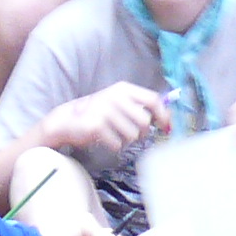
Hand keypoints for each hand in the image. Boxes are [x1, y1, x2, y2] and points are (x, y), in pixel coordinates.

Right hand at [40, 84, 172, 152]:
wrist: (66, 120)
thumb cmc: (99, 113)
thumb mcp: (120, 103)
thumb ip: (142, 107)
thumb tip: (169, 119)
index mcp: (124, 89)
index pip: (153, 99)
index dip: (163, 115)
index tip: (166, 127)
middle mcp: (114, 96)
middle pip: (144, 121)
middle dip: (142, 132)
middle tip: (133, 134)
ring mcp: (104, 110)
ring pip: (132, 135)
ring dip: (127, 140)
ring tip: (115, 135)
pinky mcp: (96, 125)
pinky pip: (117, 143)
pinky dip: (114, 146)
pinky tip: (105, 139)